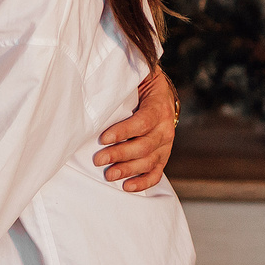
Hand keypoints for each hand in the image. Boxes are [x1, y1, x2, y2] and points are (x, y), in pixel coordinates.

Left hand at [94, 66, 179, 192]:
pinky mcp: (162, 157)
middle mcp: (165, 128)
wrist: (161, 95)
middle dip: (120, 154)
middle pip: (144, 146)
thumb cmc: (141, 86)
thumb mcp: (138, 77)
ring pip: (148, 161)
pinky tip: (127, 186)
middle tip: (98, 160)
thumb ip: (124, 81)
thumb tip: (102, 79)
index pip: (143, 122)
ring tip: (109, 175)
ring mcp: (165, 145)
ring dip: (128, 170)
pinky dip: (143, 183)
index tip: (103, 138)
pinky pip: (156, 173)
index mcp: (159, 107)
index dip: (123, 131)